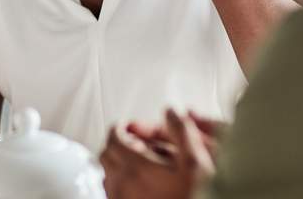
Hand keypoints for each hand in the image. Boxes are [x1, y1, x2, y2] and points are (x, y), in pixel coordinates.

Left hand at [100, 109, 214, 198]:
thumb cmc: (195, 198)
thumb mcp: (197, 163)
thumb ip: (182, 132)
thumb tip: (170, 112)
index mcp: (136, 167)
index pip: (114, 137)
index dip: (122, 127)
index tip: (131, 126)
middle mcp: (122, 186)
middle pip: (106, 154)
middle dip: (118, 144)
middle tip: (136, 143)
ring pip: (107, 175)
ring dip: (117, 164)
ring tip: (140, 166)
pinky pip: (112, 194)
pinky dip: (120, 184)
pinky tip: (140, 187)